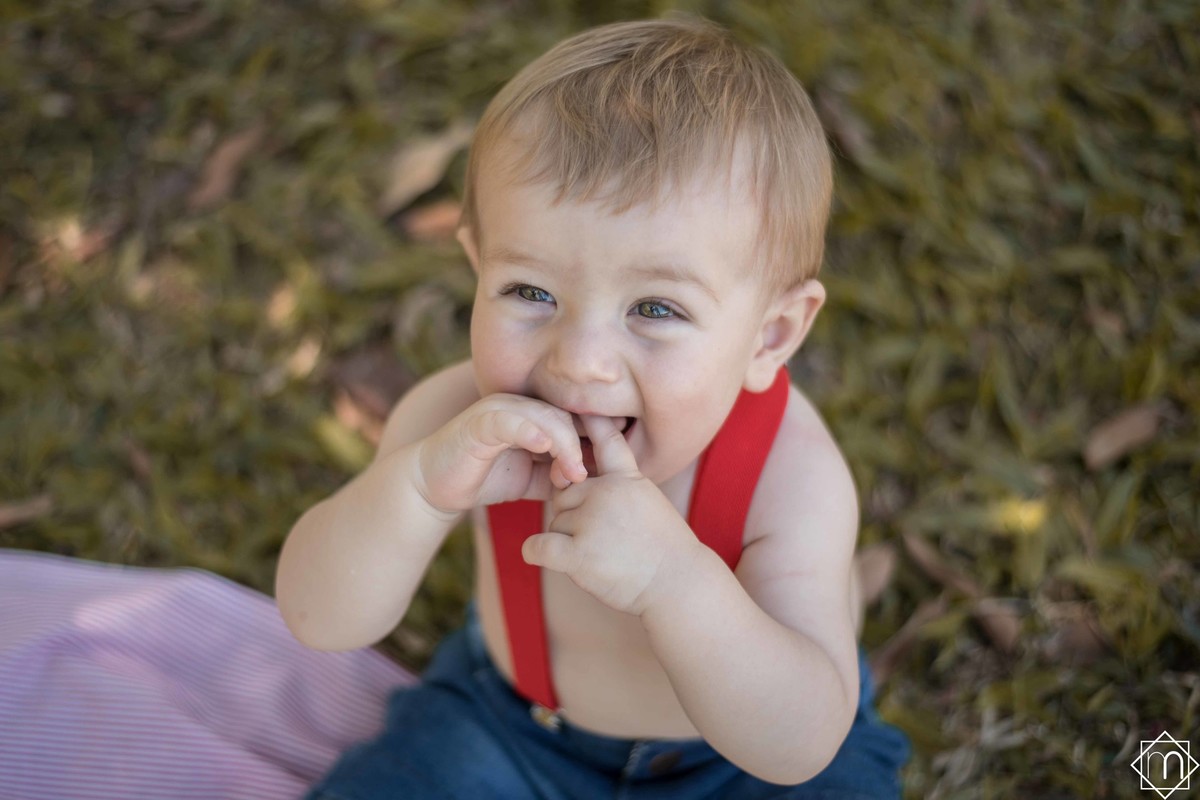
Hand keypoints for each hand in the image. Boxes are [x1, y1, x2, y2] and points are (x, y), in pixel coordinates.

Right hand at [414, 394, 587, 513]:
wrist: (437, 485)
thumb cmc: (486, 478)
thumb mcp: (533, 480)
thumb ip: (559, 475)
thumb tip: (590, 478)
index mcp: (534, 416)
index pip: (573, 419)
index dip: (594, 438)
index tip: (610, 464)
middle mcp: (519, 406)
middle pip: (564, 415)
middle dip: (582, 444)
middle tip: (588, 475)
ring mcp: (499, 409)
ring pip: (543, 417)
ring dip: (562, 444)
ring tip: (573, 472)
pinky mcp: (479, 421)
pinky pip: (509, 420)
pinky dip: (529, 432)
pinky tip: (543, 448)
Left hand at [521, 414, 703, 615]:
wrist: (679, 585)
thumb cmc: (664, 550)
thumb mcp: (649, 504)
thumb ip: (618, 488)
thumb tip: (576, 484)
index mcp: (627, 479)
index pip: (606, 441)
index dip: (591, 421)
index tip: (576, 404)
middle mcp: (607, 493)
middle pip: (564, 495)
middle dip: (572, 517)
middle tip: (603, 542)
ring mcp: (592, 521)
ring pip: (555, 523)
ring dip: (566, 541)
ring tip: (601, 557)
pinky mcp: (579, 553)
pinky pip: (538, 546)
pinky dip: (536, 552)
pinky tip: (543, 557)